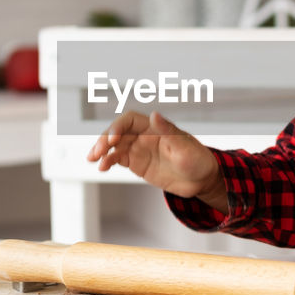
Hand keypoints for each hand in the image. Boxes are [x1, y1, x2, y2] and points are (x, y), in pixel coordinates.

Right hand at [85, 110, 226, 209]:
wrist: (201, 180)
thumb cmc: (198, 160)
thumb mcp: (185, 147)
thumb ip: (169, 131)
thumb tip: (155, 114)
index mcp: (155, 127)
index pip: (130, 119)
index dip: (118, 126)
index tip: (113, 140)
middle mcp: (144, 135)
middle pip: (118, 132)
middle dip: (105, 140)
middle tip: (97, 153)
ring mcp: (139, 149)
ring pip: (114, 146)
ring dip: (101, 150)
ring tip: (92, 160)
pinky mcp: (137, 163)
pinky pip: (117, 159)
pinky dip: (108, 161)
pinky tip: (102, 167)